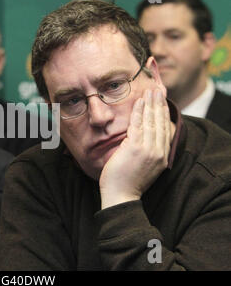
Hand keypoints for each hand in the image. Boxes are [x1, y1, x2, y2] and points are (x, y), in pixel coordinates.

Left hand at [99, 89, 170, 208]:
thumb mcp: (144, 167)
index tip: (162, 101)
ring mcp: (148, 150)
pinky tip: (139, 101)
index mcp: (162, 157)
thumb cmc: (127, 182)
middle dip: (160, 105)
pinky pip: (138, 125)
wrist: (121, 196)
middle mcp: (158, 152)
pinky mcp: (135, 148)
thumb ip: (148, 152)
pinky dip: (139, 112)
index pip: (165, 130)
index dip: (164, 114)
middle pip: (161, 123)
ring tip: (150, 91)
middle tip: (158, 89)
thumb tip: (143, 138)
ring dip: (151, 104)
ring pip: (151, 122)